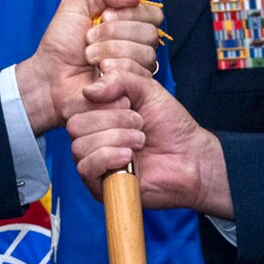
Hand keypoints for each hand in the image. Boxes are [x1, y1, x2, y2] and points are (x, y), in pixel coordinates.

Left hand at [13, 0, 163, 133]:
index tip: (102, 17)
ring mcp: (137, 70)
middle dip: (114, 33)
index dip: (129, 13)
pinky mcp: (133, 90)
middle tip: (89, 39)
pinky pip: (139, 75)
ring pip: (146, 54)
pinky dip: (114, 70)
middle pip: (150, 33)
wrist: (49, 77)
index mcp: (130, 25)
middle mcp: (138, 46)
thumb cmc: (61, 44)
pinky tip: (98, 74)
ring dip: (110, 52)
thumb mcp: (76, 5)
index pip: (152, 14)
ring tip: (90, 57)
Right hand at [67, 71, 230, 215]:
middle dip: (112, 119)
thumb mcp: (147, 89)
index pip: (73, 104)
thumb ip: (120, 78)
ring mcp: (95, 161)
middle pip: (75, 125)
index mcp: (97, 114)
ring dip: (116, 138)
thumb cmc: (171, 126)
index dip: (100, 100)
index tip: (128, 103)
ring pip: (80, 146)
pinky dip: (108, 157)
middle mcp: (92, 137)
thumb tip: (89, 90)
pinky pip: (85, 168)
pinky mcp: (100, 185)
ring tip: (140, 140)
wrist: (190, 157)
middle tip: (139, 123)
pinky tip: (130, 157)